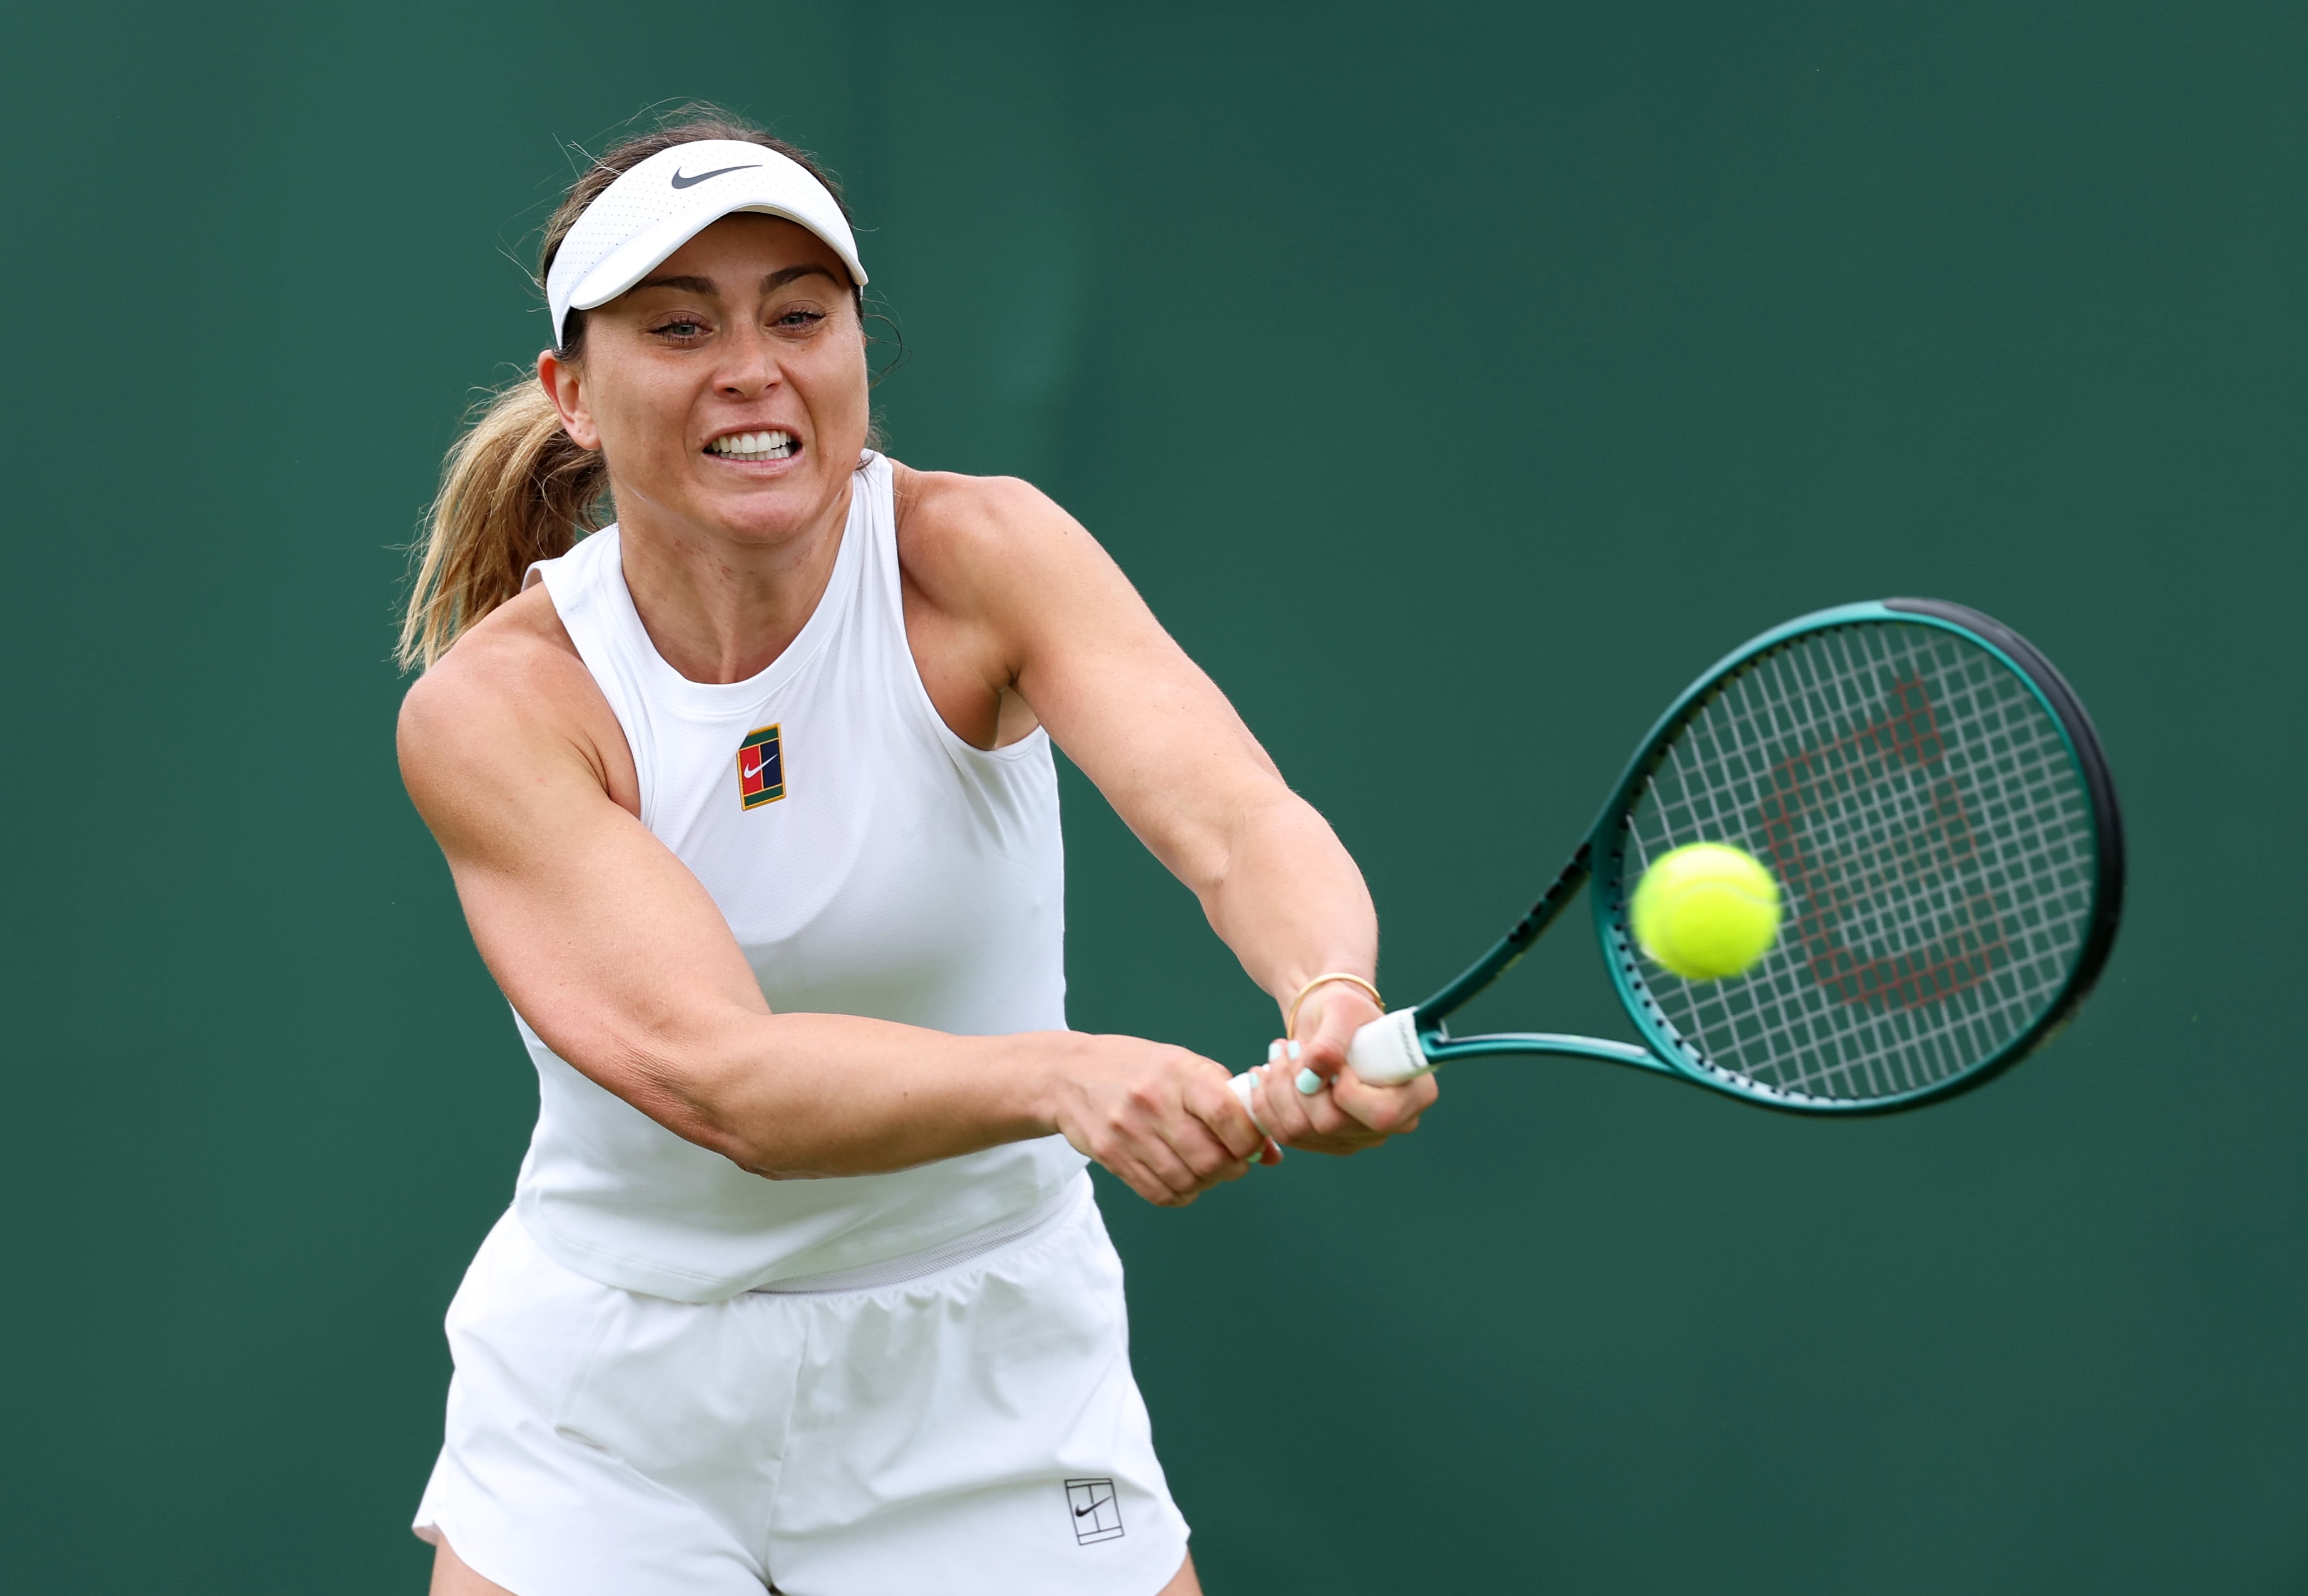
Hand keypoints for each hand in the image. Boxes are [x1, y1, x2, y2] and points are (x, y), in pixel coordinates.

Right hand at [1049, 1034, 1267, 1205]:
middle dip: (1232, 1169)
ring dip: (1206, 1183)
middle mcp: (1153, 1101)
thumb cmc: (1139, 1069)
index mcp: (1179, 1072)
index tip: (1251, 1144)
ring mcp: (1128, 1130)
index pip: (1227, 1114)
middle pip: (1211, 1159)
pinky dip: (1180, 1194)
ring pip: (1187, 1181)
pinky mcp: (1110, 1155)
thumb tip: (1271, 1154)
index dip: (1249, 1139)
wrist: (1069, 1074)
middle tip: (1231, 1162)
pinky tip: (1182, 1180)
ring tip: (1205, 1169)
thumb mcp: (1185, 1068)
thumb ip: (1229, 1104)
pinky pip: (1158, 1193)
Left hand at [1244, 982, 1436, 1154]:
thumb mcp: (1341, 1010)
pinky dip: (1265, 1103)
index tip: (1327, 1054)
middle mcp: (1392, 1123)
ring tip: (1277, 1053)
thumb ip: (1331, 1042)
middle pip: (1331, 1125)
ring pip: (1300, 1131)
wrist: (1328, 1018)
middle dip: (1296, 1083)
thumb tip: (1310, 1077)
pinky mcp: (1328, 1141)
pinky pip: (1285, 1134)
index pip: (1380, 1115)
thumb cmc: (1344, 1007)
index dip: (1346, 1091)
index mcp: (1415, 1092)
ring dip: (1276, 1089)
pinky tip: (1265, 1075)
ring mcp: (1359, 1136)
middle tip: (1288, 1046)